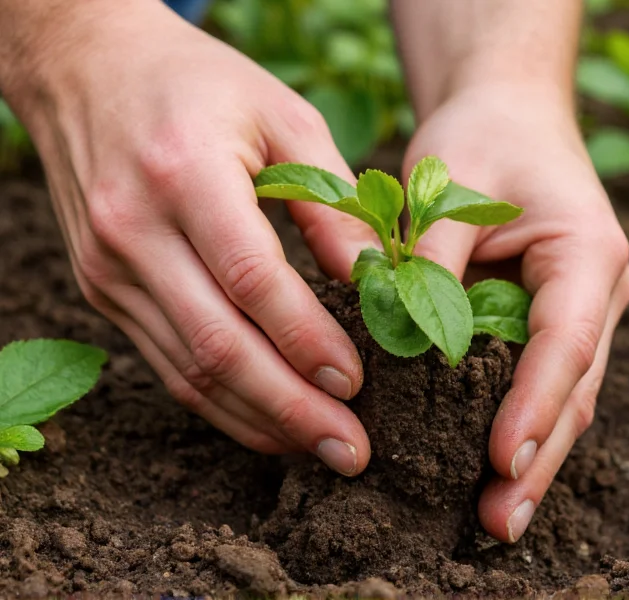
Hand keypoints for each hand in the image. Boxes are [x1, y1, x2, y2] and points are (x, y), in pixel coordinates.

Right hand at [5, 2, 378, 472]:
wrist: (88, 67)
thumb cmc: (200, 85)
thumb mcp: (282, 115)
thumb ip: (331, 197)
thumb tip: (375, 279)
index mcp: (183, 175)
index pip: (251, 279)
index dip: (306, 340)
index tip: (358, 383)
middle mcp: (133, 230)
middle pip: (217, 345)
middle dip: (292, 409)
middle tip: (352, 450)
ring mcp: (107, 268)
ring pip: (187, 370)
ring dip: (259, 419)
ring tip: (321, 448)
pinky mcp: (100, 289)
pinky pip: (165, 362)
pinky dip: (221, 402)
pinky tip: (269, 421)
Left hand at [403, 82, 628, 541]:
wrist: (510, 116)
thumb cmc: (483, 138)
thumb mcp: (449, 182)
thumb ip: (429, 258)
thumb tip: (404, 340)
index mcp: (587, 251)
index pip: (565, 341)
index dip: (534, 405)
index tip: (501, 462)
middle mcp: (597, 291)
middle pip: (573, 388)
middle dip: (539, 459)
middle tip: (498, 523)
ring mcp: (581, 310)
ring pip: (562, 396)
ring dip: (532, 457)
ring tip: (495, 517)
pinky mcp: (550, 321)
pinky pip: (538, 381)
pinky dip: (517, 424)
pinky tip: (489, 469)